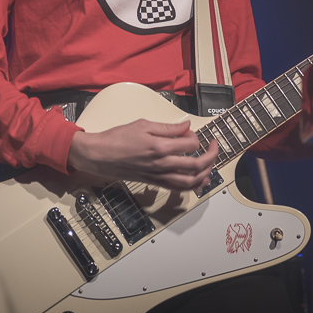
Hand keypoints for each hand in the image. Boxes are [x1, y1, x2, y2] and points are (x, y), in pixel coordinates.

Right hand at [68, 120, 219, 191]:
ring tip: (210, 164)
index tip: (193, 131)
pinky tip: (198, 180)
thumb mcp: (143, 124)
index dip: (196, 136)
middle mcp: (161, 163)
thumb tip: (186, 126)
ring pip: (190, 181)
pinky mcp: (153, 182)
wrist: (99, 155)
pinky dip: (191, 186)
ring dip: (205, 173)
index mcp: (159, 146)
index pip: (190, 143)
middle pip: (196, 164)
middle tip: (214, 146)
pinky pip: (177, 188)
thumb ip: (167, 127)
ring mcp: (158, 175)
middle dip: (211, 155)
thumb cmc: (117, 138)